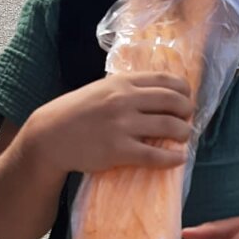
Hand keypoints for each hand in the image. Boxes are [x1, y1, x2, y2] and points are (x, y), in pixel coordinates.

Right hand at [29, 73, 192, 176]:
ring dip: (184, 133)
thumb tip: (157, 93)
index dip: (183, 90)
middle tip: (188, 119)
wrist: (50, 136)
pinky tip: (179, 159)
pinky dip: (172, 158)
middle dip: (187, 111)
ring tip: (184, 137)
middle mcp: (125, 100)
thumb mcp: (101, 90)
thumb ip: (126, 89)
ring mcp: (122, 125)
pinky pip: (155, 155)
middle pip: (173, 101)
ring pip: (169, 127)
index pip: (165, 80)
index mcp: (122, 82)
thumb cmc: (76, 112)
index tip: (186, 98)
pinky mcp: (119, 150)